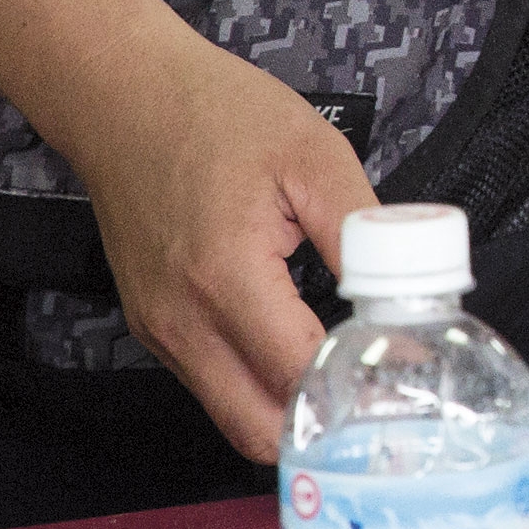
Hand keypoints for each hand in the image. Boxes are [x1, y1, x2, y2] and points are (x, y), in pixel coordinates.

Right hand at [67, 25, 380, 459]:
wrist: (122, 99)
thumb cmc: (217, 115)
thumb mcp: (314, 156)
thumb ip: (360, 230)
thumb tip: (400, 294)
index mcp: (226, 279)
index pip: (298, 375)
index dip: (358, 387)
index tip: (406, 379)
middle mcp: (182, 322)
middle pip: (257, 429)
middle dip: (322, 426)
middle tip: (378, 400)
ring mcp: (160, 331)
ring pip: (231, 413)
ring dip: (289, 411)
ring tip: (349, 380)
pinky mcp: (153, 325)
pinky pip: (211, 382)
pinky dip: (257, 386)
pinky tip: (301, 354)